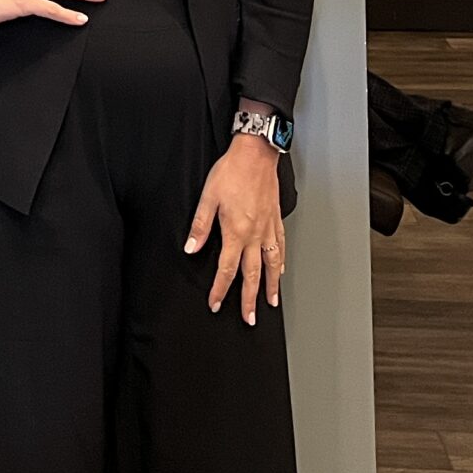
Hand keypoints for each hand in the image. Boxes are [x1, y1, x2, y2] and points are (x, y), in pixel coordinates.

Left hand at [185, 114, 284, 324]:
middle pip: (252, 274)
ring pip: (272, 264)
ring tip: (271, 302)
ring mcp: (268, 228)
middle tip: (249, 318)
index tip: (215, 303)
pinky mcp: (276, 219)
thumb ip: (200, 226)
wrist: (256, 153)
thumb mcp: (208, 197)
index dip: (220, 289)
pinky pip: (281, 246)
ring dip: (271, 286)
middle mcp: (255, 234)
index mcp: (236, 231)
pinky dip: (281, 262)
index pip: (227, 269)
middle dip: (249, 299)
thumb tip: (191, 248)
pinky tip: (281, 270)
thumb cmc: (232, 172)